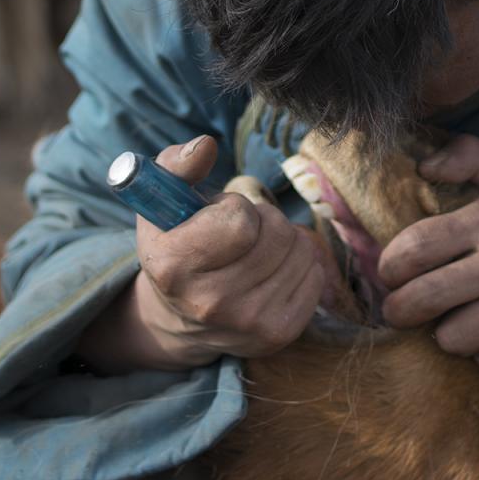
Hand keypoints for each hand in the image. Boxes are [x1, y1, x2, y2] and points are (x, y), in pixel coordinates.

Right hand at [77, 135, 326, 372]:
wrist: (181, 317)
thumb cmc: (177, 244)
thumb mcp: (163, 201)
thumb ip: (177, 165)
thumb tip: (205, 146)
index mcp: (174, 266)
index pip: (240, 219)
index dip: (234, 208)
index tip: (216, 218)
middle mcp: (209, 303)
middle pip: (278, 233)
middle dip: (264, 221)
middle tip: (241, 234)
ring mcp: (247, 324)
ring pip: (301, 251)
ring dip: (284, 241)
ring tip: (254, 252)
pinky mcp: (279, 333)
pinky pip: (315, 275)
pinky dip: (298, 266)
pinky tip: (270, 274)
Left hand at [378, 135, 478, 369]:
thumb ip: (466, 155)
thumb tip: (423, 166)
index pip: (415, 248)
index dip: (390, 263)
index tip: (391, 269)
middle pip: (420, 300)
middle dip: (398, 308)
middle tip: (399, 304)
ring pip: (450, 338)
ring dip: (444, 329)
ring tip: (453, 313)